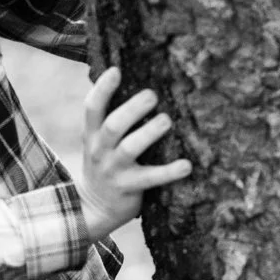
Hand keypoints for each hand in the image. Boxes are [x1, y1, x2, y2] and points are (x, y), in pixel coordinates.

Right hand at [76, 67, 193, 239]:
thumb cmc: (104, 165)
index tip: (116, 70)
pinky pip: (151, 178)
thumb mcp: (98, 142)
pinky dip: (169, 172)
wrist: (93, 208)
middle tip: (152, 95)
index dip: (102, 88)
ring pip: (129, 148)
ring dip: (149, 133)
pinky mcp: (129, 188)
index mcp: (92, 135)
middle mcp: (100, 150)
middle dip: (132, 109)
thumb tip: (133, 83)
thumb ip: (109, 118)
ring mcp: (113, 170)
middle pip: (113, 125)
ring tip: (166, 121)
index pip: (92, 108)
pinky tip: (187, 165)